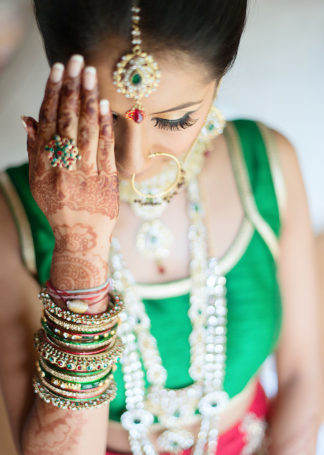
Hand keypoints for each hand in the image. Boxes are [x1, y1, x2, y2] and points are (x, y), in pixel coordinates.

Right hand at [23, 55, 117, 289]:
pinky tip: (105, 104)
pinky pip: (105, 149)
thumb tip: (28, 117)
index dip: (51, 94)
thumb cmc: (58, 207)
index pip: (47, 123)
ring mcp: (87, 174)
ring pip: (86, 130)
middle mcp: (64, 168)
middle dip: (71, 88)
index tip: (56, 70)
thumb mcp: (38, 181)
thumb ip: (34, 149)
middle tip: (76, 61)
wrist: (81, 238)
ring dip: (88, 99)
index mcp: (44, 166)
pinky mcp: (107, 180)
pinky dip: (105, 125)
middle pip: (66, 121)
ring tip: (90, 73)